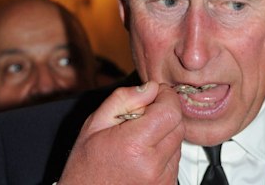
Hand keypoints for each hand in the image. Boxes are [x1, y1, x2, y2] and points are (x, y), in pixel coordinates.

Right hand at [58, 82, 184, 183]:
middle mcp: (152, 163)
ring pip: (178, 140)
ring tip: (140, 139)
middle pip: (178, 123)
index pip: (170, 110)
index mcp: (133, 144)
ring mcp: (162, 178)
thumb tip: (149, 87)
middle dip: (165, 112)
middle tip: (143, 116)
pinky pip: (175, 157)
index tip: (155, 94)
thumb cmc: (86, 166)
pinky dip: (164, 150)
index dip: (166, 96)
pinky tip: (144, 154)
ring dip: (165, 131)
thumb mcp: (94, 124)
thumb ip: (123, 99)